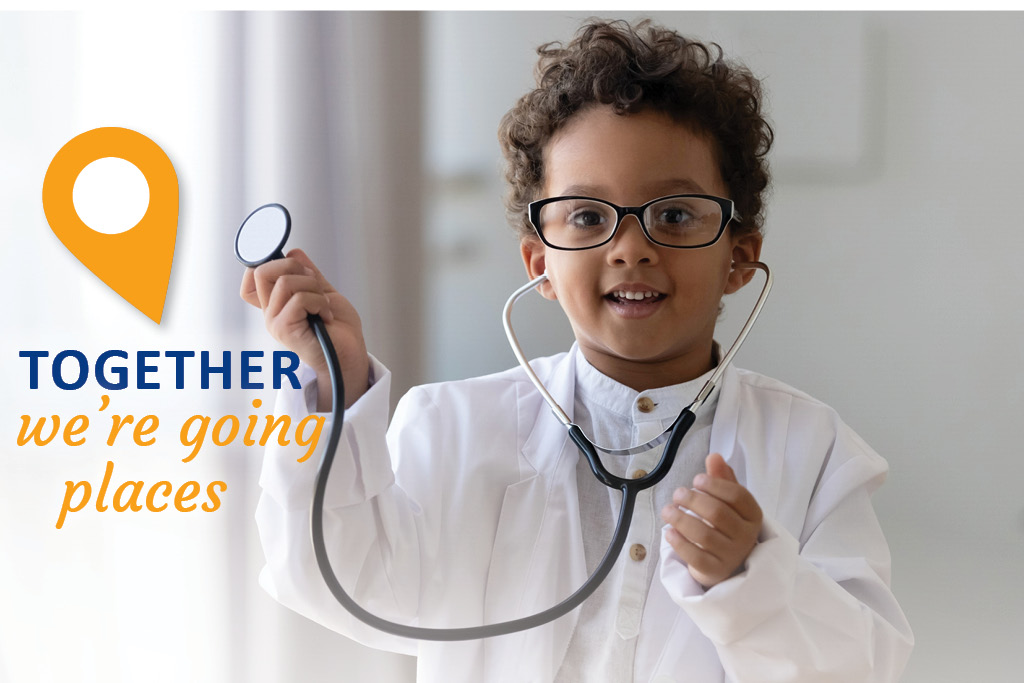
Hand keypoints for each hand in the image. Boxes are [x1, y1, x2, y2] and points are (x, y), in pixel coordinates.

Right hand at [240, 248, 369, 409]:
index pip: (252, 277)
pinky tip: (325, 317)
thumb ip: (308, 274)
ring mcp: (275, 322)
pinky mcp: (284, 329)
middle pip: (261, 272)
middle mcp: (270, 313)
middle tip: (313, 283)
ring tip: (323, 305)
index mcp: (276, 304)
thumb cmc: (339, 330)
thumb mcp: (324, 293)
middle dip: (292, 267)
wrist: (350, 355)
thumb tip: (293, 253)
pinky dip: (319, 302)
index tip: (293, 264)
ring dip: (313, 287)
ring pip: (284, 282)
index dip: (265, 262)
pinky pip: (299, 299)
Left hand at [660, 453, 762, 588]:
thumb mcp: (727, 501)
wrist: (726, 562)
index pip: (738, 496)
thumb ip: (722, 479)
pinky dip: (679, 542)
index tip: (696, 479)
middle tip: (677, 494)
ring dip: (681, 519)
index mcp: (753, 515)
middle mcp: (746, 536)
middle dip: (693, 500)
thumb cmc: (726, 525)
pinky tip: (669, 531)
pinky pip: (696, 557)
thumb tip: (714, 455)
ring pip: (704, 535)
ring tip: (667, 510)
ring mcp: (732, 556)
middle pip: (718, 513)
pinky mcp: (715, 571)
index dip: (715, 485)